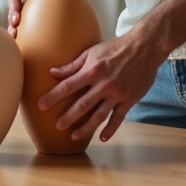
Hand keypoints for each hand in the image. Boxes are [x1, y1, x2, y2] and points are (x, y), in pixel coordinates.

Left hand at [37, 33, 162, 143]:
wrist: (145, 47)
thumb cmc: (116, 48)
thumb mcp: (92, 52)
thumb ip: (73, 65)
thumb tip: (53, 72)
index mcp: (93, 70)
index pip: (68, 86)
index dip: (53, 96)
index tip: (41, 105)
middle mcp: (104, 84)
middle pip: (82, 105)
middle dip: (67, 117)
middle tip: (56, 126)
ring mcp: (117, 93)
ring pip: (98, 116)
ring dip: (85, 127)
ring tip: (73, 135)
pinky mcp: (129, 100)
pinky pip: (118, 118)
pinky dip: (110, 129)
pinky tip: (102, 137)